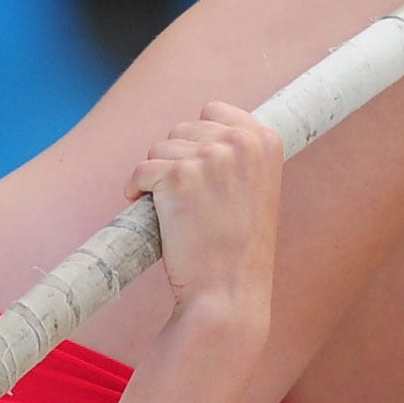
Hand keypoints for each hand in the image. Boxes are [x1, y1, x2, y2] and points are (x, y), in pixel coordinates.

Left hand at [125, 103, 283, 325]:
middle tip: (190, 202)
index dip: (198, 141)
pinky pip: (141, 171)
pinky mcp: (177, 175)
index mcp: (265, 139)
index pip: (213, 111)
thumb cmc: (239, 247)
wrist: (229, 291)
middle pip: (182, 129)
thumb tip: (201, 128)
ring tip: (178, 213)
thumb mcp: (257, 189)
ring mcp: (209, 156)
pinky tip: (156, 214)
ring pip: (159, 149)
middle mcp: (240, 141)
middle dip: (176, 161)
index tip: (200, 173)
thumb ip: (238, 155)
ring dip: (158, 178)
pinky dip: (137, 191)